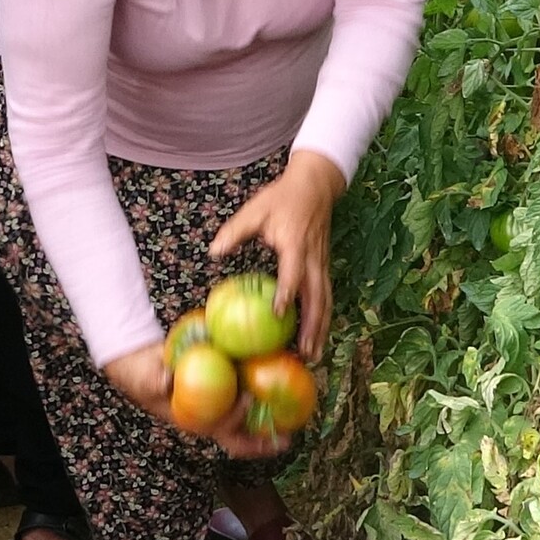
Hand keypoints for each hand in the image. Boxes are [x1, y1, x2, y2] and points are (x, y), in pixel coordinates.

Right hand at [100, 345, 291, 459]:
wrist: (145, 364)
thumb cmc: (145, 375)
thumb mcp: (147, 378)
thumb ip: (155, 380)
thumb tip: (166, 380)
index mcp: (196, 422)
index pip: (219, 431)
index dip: (235, 421)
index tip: (245, 399)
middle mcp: (212, 419)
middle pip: (241, 439)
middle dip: (264, 443)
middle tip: (288, 439)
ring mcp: (221, 408)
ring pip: (249, 423)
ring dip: (271, 424)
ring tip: (297, 421)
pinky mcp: (226, 392)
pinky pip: (248, 395)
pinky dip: (265, 392)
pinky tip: (284, 380)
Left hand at [209, 151, 345, 361]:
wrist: (315, 185)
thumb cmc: (282, 198)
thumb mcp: (255, 210)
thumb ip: (235, 232)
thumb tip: (213, 252)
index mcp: (295, 243)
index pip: (293, 273)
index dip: (287, 293)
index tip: (278, 314)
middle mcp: (312, 257)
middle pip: (317, 297)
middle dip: (312, 326)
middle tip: (305, 352)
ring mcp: (321, 263)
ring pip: (326, 300)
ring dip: (321, 328)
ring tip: (314, 354)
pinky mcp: (323, 266)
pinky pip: (326, 295)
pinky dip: (323, 317)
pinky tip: (316, 334)